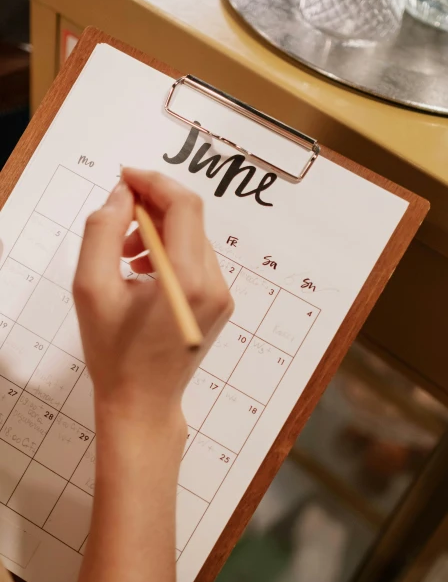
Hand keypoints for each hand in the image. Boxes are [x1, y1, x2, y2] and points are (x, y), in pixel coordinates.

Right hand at [73, 169, 232, 428]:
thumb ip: (103, 231)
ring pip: (192, 239)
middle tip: (115, 221)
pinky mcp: (219, 305)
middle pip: (191, 220)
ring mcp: (222, 296)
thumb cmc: (114, 352)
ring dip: (157, 232)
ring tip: (123, 255)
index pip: (184, 206)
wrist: (142, 402)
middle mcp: (214, 285)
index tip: (124, 178)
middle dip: (152, 208)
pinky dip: (169, 253)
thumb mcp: (91, 288)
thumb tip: (123, 195)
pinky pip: (196, 261)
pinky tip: (142, 271)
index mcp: (188, 280)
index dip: (153, 182)